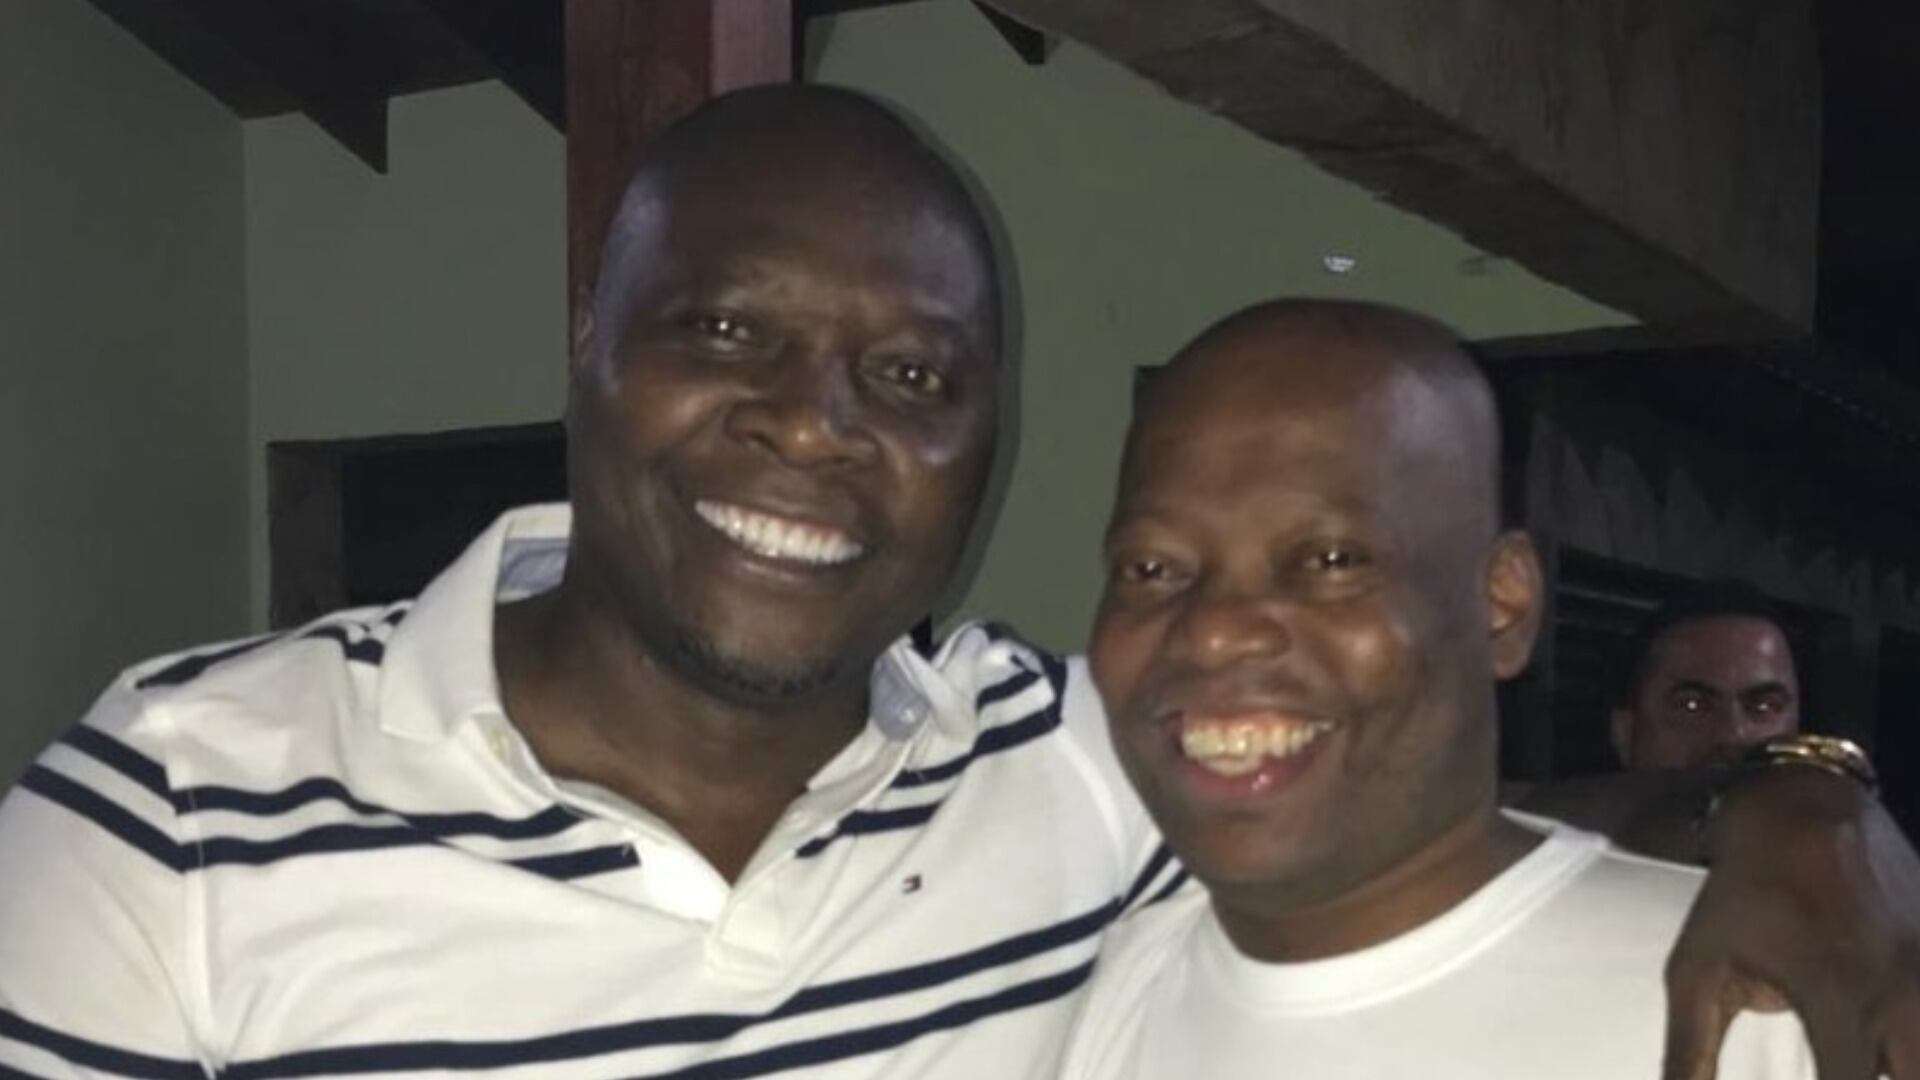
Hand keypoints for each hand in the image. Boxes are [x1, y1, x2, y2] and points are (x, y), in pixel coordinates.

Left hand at [1664, 768, 1919, 1079]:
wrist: (1806, 809)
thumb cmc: (1743, 893)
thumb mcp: (1698, 969)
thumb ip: (1689, 1048)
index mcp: (1842, 1003)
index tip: (1812, 1079)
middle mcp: (1906, 997)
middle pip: (1910, 1076)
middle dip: (1880, 1078)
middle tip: (1837, 1067)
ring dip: (1900, 1060)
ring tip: (1864, 1053)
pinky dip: (1913, 1034)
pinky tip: (1887, 1035)